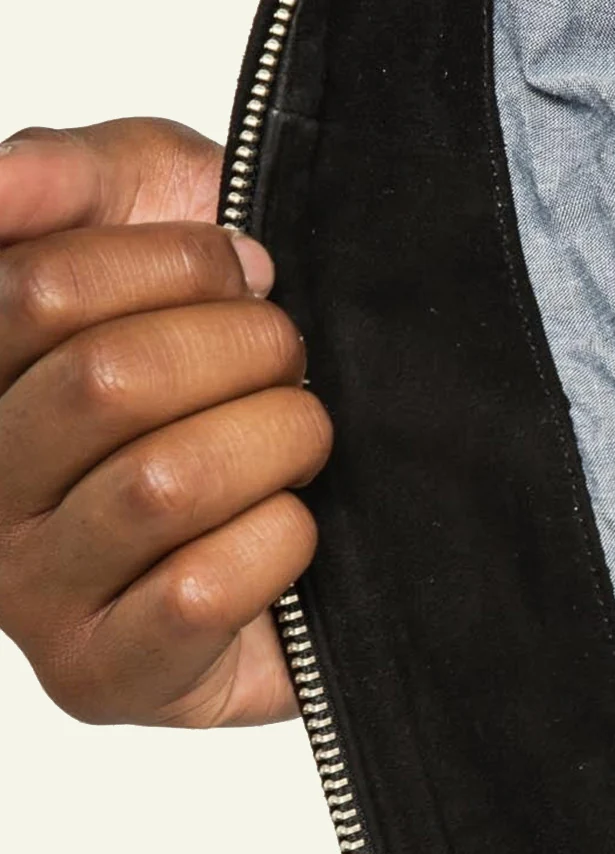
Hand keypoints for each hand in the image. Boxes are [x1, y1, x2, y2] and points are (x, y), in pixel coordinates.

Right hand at [0, 118, 330, 726]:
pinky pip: (198, 590)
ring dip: (275, 440)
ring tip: (302, 437)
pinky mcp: (103, 678)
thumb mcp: (151, 205)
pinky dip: (280, 541)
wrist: (342, 468)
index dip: (176, 264)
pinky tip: (293, 525)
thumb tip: (0, 187)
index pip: (41, 289)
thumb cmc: (227, 338)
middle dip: (243, 348)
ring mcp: (29, 594)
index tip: (238, 271)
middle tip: (289, 357)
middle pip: (107, 383)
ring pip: (160, 484)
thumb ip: (65, 175)